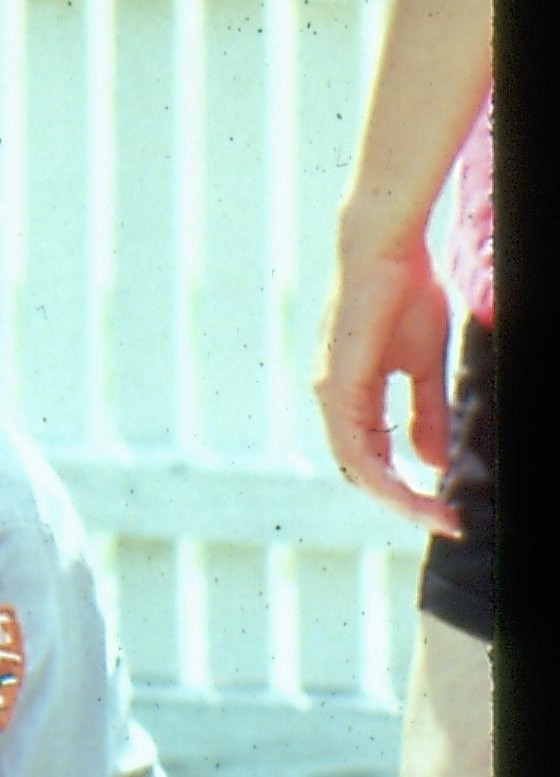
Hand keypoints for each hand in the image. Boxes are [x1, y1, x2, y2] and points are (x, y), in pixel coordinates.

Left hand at [315, 225, 463, 536]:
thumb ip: (426, 412)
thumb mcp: (423, 365)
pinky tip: (409, 489)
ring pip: (357, 466)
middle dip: (405, 503)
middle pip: (363, 471)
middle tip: (446, 524)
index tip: (445, 510)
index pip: (373, 457)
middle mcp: (333, 400)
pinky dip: (381, 472)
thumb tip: (432, 463)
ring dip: (397, 496)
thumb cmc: (404, 297)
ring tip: (436, 516)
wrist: (387, 252)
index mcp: (352, 396)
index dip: (405, 487)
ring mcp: (331, 393)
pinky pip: (354, 445)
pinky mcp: (337, 384)